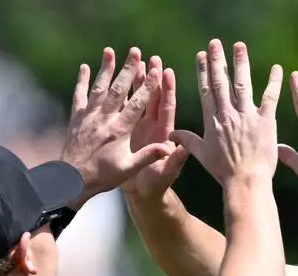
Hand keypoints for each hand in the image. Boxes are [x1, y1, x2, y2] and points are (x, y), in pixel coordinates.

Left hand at [60, 46, 175, 200]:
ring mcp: (89, 116)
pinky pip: (79, 95)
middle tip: (136, 51)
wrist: (72, 180)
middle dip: (128, 69)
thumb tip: (169, 147)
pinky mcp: (77, 118)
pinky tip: (85, 67)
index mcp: (120, 130)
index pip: (137, 103)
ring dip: (106, 68)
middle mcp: (104, 119)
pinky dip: (82, 80)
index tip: (156, 69)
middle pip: (119, 89)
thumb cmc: (103, 177)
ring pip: (100, 87)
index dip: (148, 85)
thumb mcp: (128, 169)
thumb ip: (148, 156)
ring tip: (111, 51)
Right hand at [122, 55, 190, 199]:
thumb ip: (175, 161)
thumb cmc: (156, 186)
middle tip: (153, 58)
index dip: (167, 90)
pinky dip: (121, 95)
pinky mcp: (127, 131)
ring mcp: (140, 128)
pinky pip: (125, 109)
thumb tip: (183, 149)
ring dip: (138, 81)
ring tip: (136, 62)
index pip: (167, 107)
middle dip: (154, 78)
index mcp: (164, 134)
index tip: (167, 71)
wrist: (143, 194)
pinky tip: (114, 80)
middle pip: (154, 98)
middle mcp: (153, 127)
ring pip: (139, 99)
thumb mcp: (167, 173)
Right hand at [170, 40, 282, 186]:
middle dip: (218, 60)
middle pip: (221, 82)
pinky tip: (277, 68)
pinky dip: (274, 82)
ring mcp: (247, 116)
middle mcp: (228, 114)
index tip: (202, 55)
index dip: (204, 71)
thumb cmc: (224, 172)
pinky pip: (270, 97)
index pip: (206, 90)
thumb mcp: (202, 155)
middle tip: (216, 43)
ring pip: (243, 84)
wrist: (245, 182)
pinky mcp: (265, 121)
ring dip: (240, 63)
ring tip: (239, 46)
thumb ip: (188, 141)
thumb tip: (171, 135)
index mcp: (213, 121)